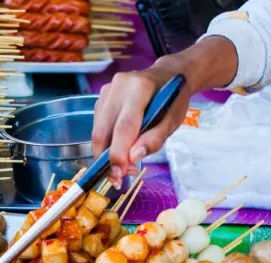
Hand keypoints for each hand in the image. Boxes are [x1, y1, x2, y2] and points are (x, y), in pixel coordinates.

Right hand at [91, 37, 238, 185]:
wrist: (167, 76)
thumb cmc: (173, 99)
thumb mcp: (172, 120)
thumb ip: (154, 139)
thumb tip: (133, 157)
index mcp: (139, 88)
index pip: (123, 127)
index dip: (118, 154)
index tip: (119, 174)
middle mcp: (117, 86)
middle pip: (104, 131)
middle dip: (107, 158)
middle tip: (118, 178)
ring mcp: (106, 91)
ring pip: (97, 130)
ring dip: (105, 153)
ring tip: (123, 165)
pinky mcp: (101, 98)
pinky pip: (98, 126)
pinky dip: (106, 143)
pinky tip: (119, 149)